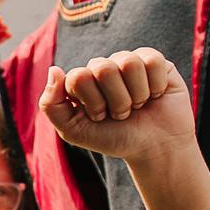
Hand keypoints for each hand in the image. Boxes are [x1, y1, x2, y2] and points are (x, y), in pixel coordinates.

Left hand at [40, 48, 194, 162]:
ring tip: (139, 106)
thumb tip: (54, 70)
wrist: (157, 148)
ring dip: (136, 94)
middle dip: (116, 100)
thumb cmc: (115, 139)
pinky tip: (155, 95)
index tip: (100, 117)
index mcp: (81, 81)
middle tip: (122, 114)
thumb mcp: (75, 131)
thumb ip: (52, 105)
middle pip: (103, 68)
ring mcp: (128, 62)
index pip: (79, 77)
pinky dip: (155, 85)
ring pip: (129, 63)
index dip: (93, 102)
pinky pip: (152, 61)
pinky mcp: (155, 62)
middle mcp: (103, 68)